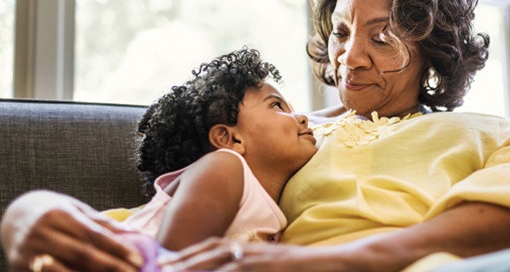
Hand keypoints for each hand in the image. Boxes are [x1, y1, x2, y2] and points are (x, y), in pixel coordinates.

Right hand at [1, 190, 143, 271]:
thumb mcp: (76, 209)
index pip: (94, 234)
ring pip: (66, 269)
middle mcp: (42, 233)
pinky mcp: (19, 267)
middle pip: (82, 254)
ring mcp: (29, 252)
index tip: (138, 258)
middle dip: (111, 266)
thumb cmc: (54, 211)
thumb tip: (132, 233)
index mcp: (59, 214)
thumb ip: (102, 222)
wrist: (14, 216)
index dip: (117, 248)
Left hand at [158, 237, 353, 271]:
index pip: (217, 247)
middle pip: (214, 251)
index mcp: (255, 250)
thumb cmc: (308, 269)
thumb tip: (235, 267)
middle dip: (186, 260)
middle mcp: (257, 251)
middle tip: (162, 267)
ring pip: (225, 263)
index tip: (169, 261)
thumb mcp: (277, 264)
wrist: (340, 265)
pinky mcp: (274, 268)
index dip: (191, 254)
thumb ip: (256, 265)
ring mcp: (266, 260)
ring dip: (199, 267)